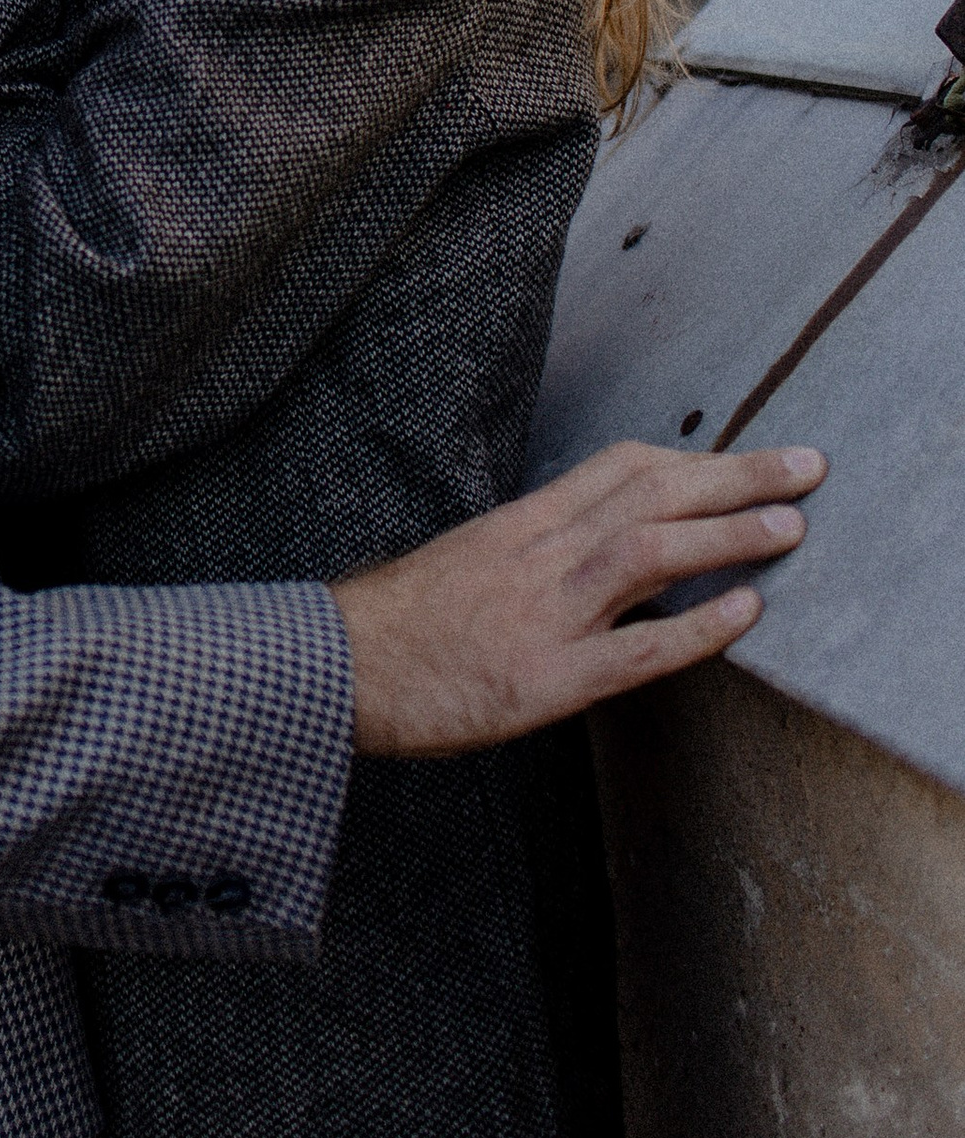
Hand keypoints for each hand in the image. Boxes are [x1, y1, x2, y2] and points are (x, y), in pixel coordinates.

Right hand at [332, 439, 826, 754]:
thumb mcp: (463, 562)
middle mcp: (537, 554)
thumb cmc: (395, 625)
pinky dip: (696, 627)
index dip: (692, 459)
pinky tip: (744, 613)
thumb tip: (587, 551)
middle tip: (804, 466)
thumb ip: (528, 552)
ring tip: (790, 526)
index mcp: (519, 524)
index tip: (742, 458)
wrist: (333, 668)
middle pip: (649, 491)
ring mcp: (543, 613)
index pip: (618, 468)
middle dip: (735, 475)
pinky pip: (634, 648)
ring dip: (727, 533)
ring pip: (647, 550)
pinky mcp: (544, 678)